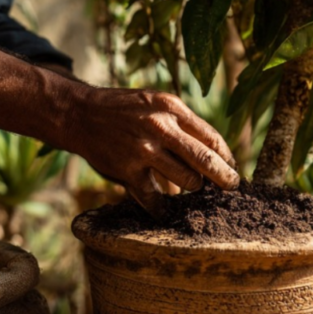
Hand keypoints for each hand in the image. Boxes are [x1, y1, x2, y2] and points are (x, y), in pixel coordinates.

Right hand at [68, 88, 239, 216]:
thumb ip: (183, 123)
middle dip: (225, 178)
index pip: (212, 137)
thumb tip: (214, 152)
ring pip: (187, 181)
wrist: (80, 114)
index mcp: (171, 108)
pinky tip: (166, 210)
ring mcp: (143, 151)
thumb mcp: (156, 102)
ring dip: (194, 189)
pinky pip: (155, 199)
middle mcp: (160, 127)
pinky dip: (163, 208)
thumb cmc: (125, 110)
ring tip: (192, 189)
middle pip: (205, 160)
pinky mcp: (127, 171)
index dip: (226, 156)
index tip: (232, 167)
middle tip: (231, 187)